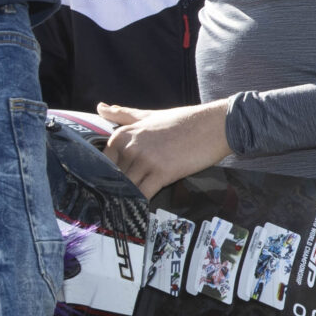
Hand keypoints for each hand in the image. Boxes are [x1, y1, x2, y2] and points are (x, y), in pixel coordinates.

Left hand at [98, 101, 230, 197]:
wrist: (215, 126)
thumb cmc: (185, 121)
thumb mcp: (150, 115)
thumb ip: (123, 114)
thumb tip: (100, 107)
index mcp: (124, 134)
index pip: (104, 162)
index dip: (108, 175)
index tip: (112, 183)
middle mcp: (131, 147)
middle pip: (115, 177)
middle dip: (118, 188)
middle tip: (119, 198)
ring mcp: (146, 160)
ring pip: (127, 187)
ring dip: (127, 197)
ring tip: (127, 207)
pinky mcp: (162, 173)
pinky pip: (143, 194)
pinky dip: (140, 202)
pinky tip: (141, 207)